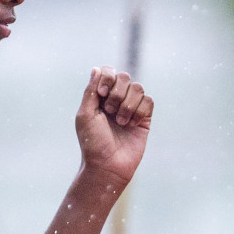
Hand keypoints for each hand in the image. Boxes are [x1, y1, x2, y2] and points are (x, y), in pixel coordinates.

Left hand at [76, 67, 152, 184]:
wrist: (107, 165)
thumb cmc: (93, 142)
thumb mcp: (85, 115)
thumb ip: (91, 91)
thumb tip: (96, 68)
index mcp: (99, 97)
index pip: (108, 72)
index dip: (108, 77)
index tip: (101, 93)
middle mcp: (116, 99)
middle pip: (124, 77)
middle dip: (117, 93)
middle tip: (109, 111)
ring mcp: (131, 108)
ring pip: (138, 88)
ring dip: (128, 105)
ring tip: (120, 122)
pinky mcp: (144, 118)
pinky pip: (148, 101)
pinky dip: (140, 111)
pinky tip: (131, 125)